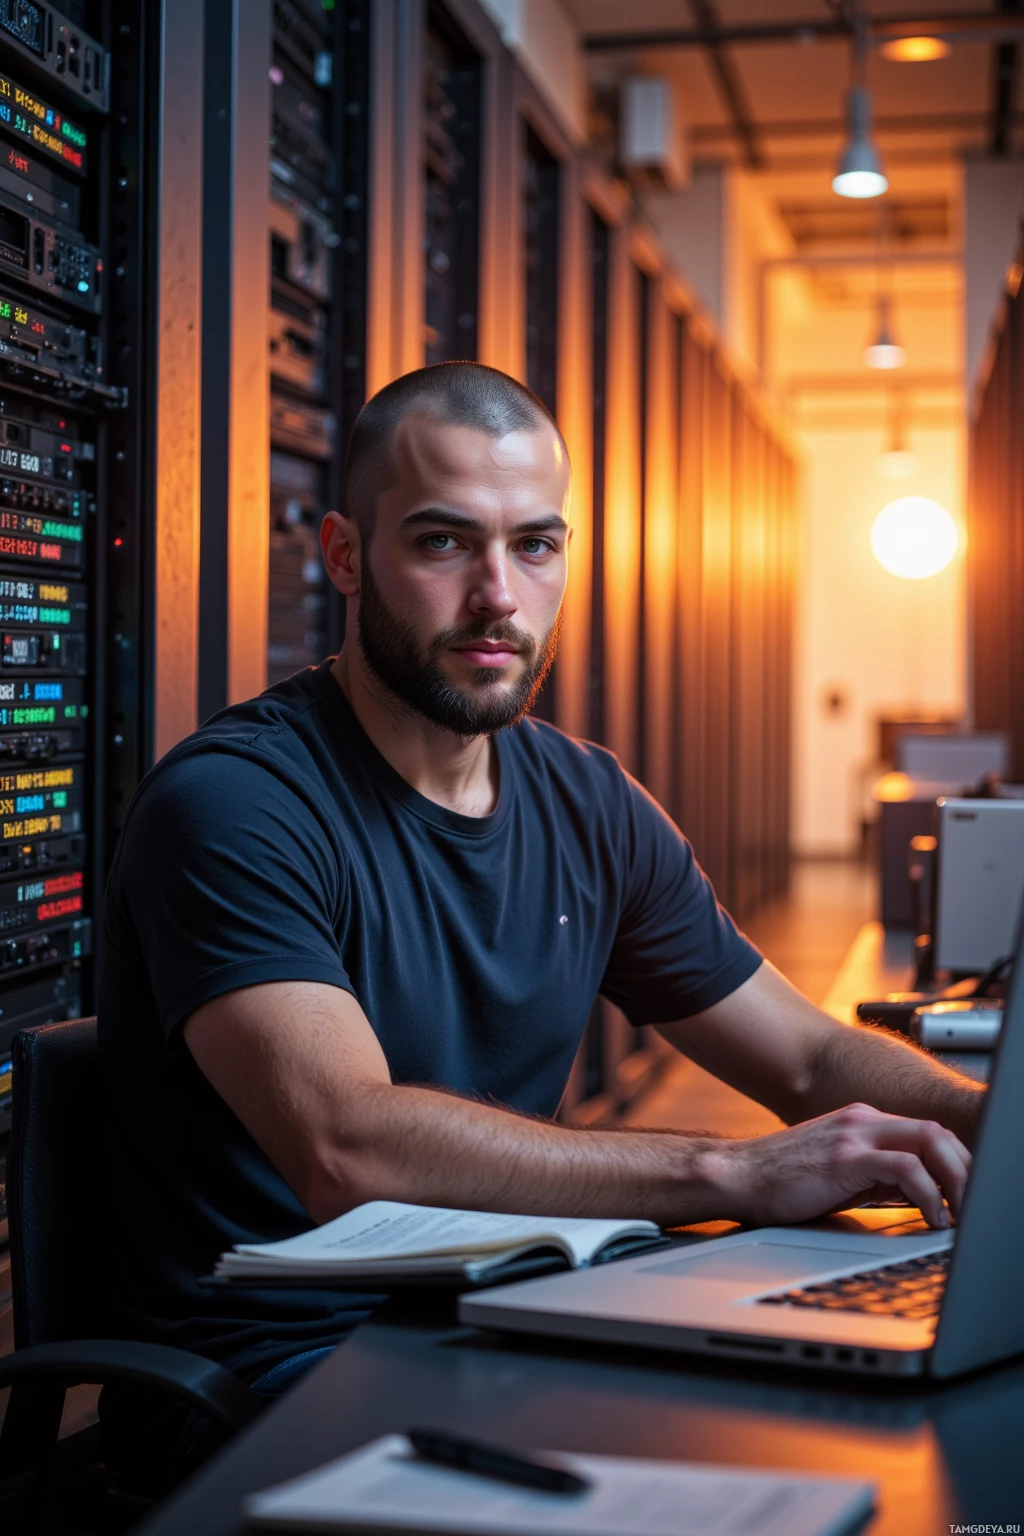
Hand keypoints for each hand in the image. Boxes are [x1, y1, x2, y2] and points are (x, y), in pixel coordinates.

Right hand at [714, 1102, 971, 1229]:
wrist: (736, 1177)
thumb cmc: (782, 1182)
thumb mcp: (840, 1173)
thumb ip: (877, 1175)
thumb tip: (922, 1198)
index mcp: (863, 1121)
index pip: (929, 1133)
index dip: (959, 1163)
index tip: (968, 1195)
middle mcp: (863, 1119)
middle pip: (939, 1132)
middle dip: (967, 1170)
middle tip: (973, 1206)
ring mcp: (854, 1134)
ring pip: (932, 1143)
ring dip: (958, 1181)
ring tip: (961, 1213)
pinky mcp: (846, 1157)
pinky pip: (907, 1168)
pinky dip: (930, 1193)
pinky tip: (931, 1217)